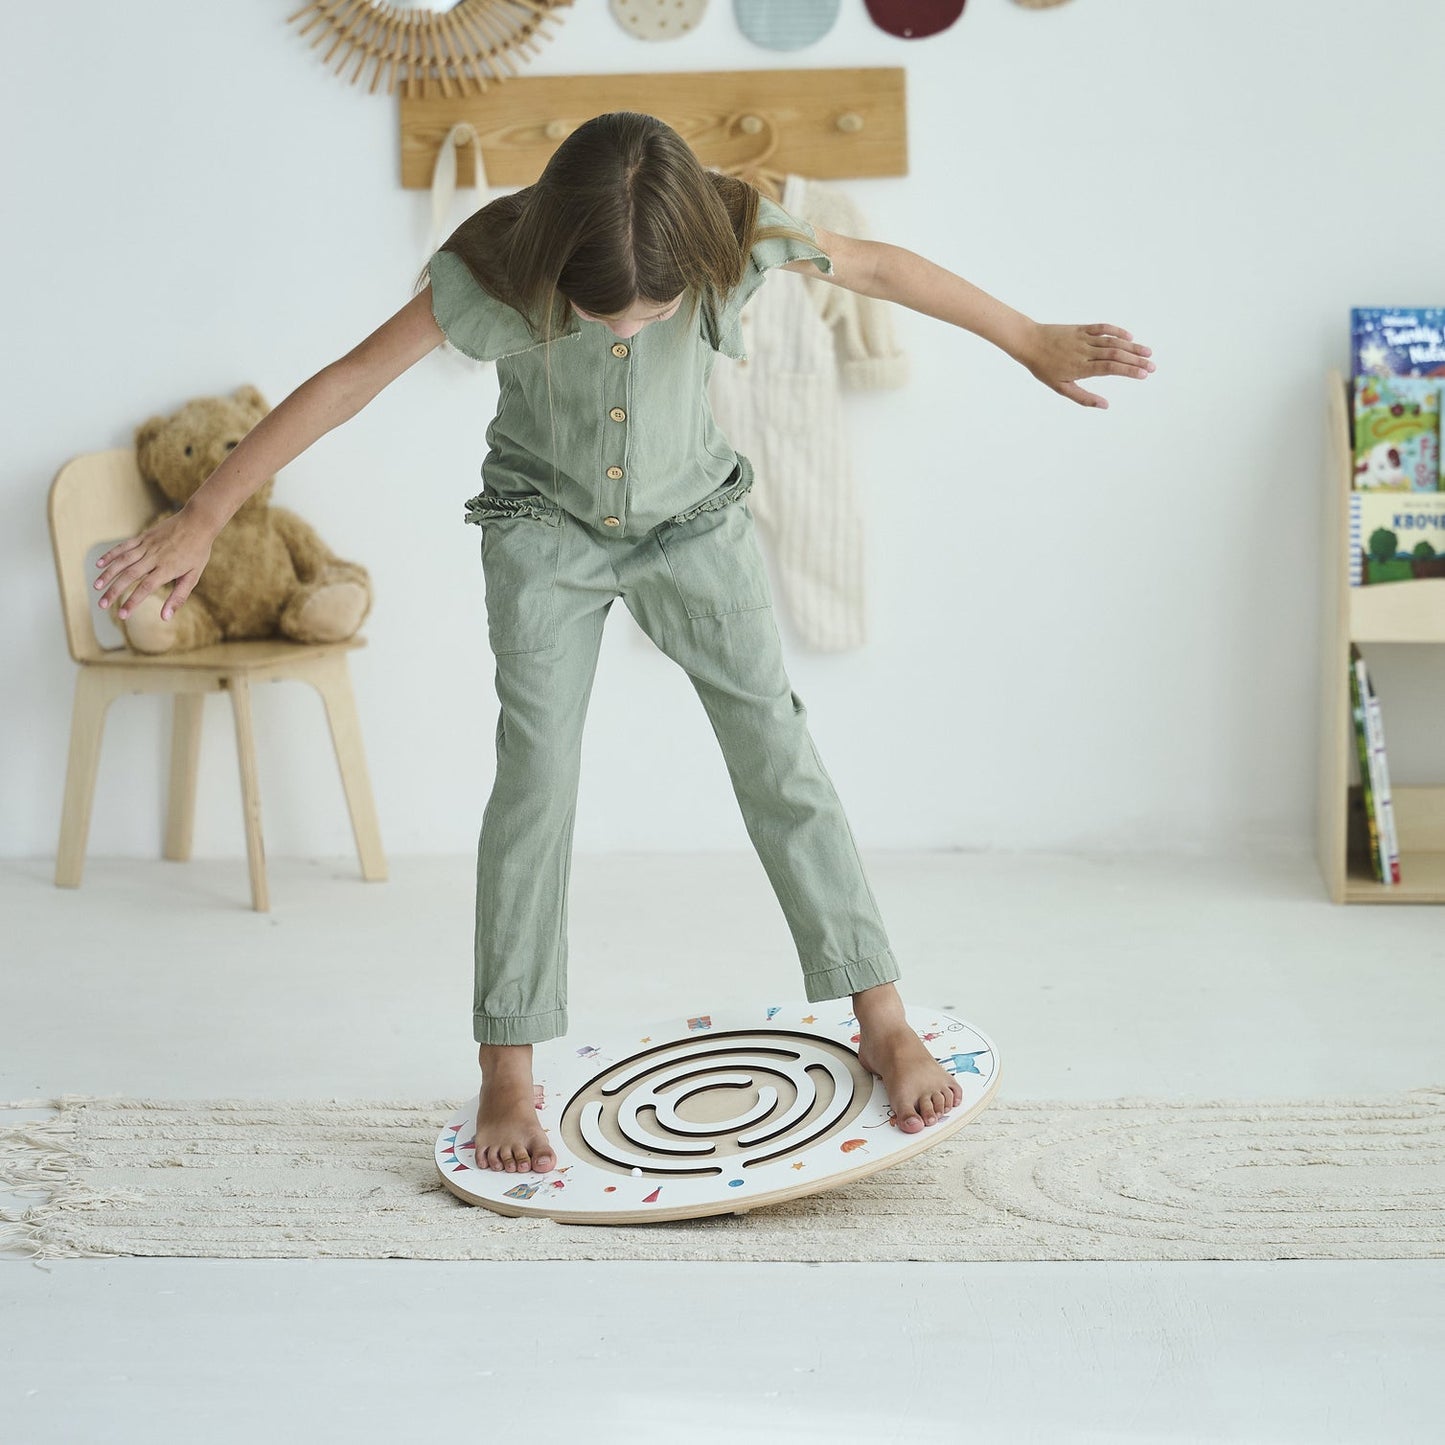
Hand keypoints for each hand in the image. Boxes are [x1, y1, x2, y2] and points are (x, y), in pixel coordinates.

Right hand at [94, 507, 215, 620]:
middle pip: (129, 576)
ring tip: (96, 586)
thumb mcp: (193, 576)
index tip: (121, 615)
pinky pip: (124, 546)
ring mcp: (146, 546)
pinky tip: (99, 563)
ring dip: (108, 574)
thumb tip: (165, 617)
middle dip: (114, 591)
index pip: (145, 588)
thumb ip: (179, 596)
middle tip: (101, 605)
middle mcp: (153, 557)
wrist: (198, 522)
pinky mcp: (143, 537)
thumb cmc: (197, 552)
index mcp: (166, 569)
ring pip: (122, 561)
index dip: (132, 602)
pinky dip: (111, 554)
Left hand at [1021, 322, 1153, 408]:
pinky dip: (1117, 331)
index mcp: (1080, 367)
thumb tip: (1104, 405)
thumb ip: (1083, 397)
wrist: (1029, 342)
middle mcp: (1085, 351)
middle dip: (1136, 360)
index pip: (1110, 368)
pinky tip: (1129, 337)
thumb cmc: (1044, 368)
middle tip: (1153, 366)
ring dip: (1132, 347)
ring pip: (1112, 341)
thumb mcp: (1060, 388)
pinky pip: (1102, 328)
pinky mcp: (1081, 328)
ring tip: (1147, 352)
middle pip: (1115, 354)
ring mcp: (1084, 338)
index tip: (1144, 374)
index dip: (1128, 370)